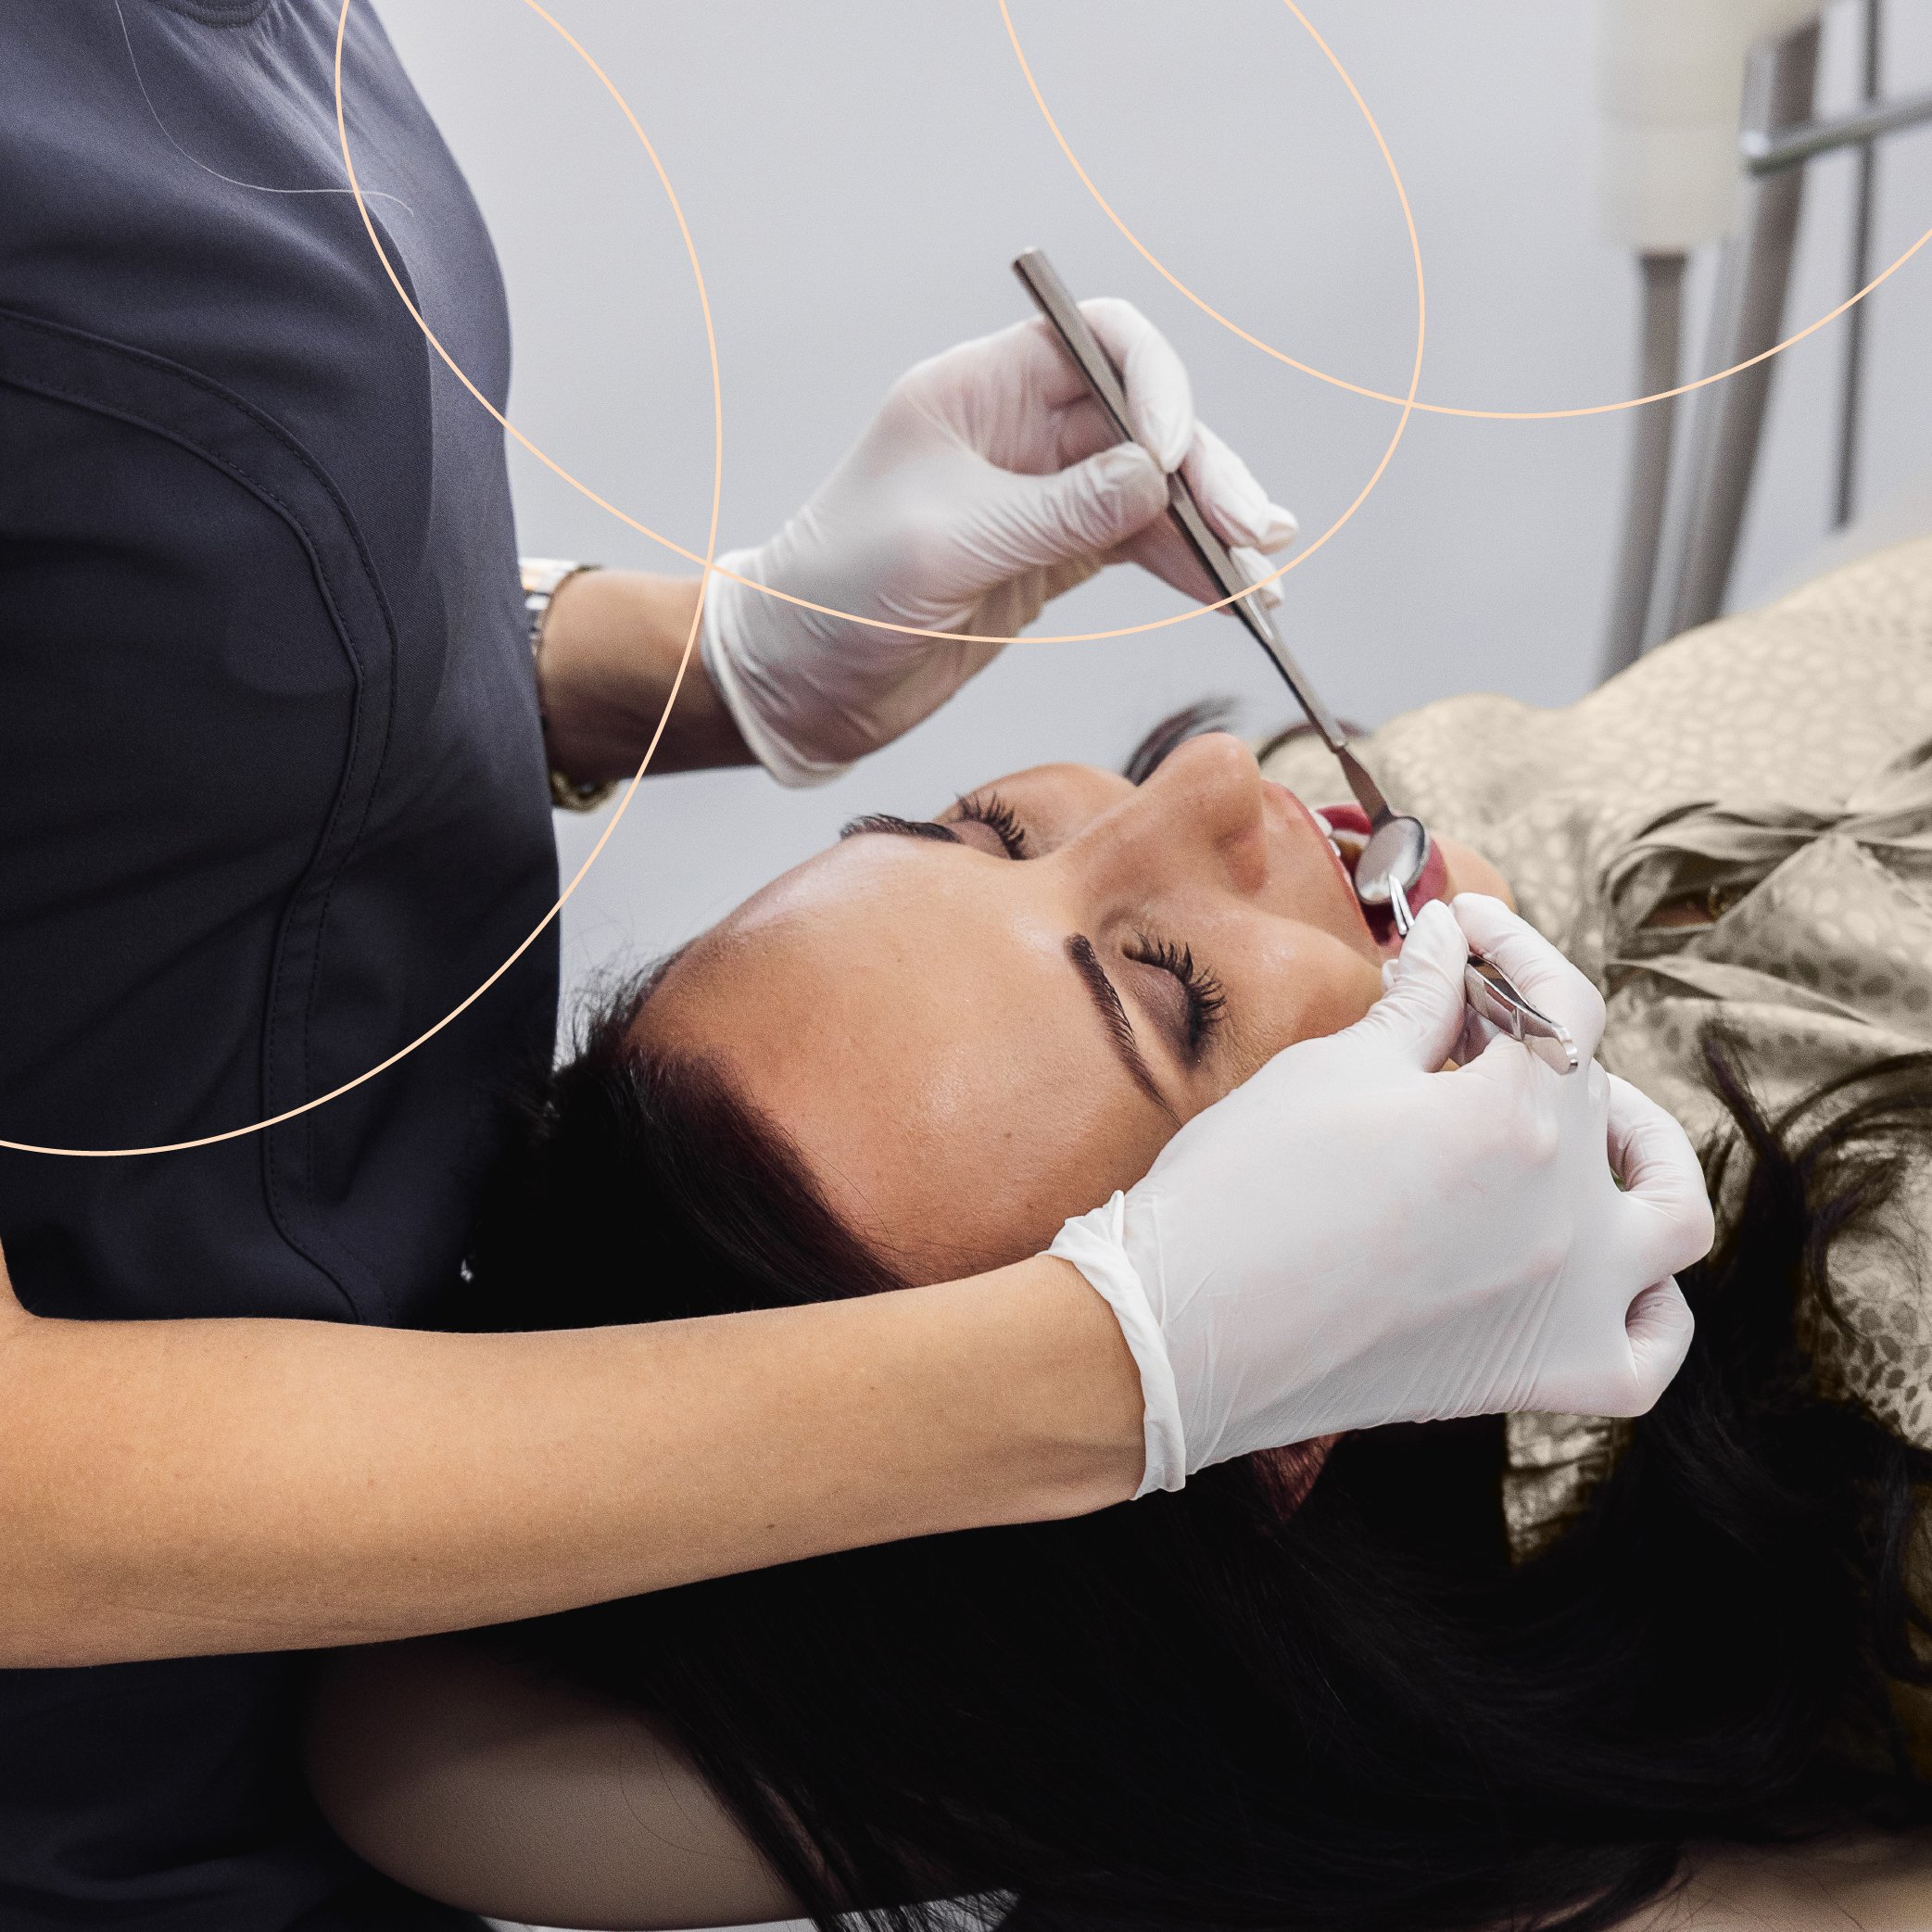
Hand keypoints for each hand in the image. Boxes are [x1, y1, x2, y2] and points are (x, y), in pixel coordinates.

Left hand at [699, 300, 1297, 784]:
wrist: (798, 682)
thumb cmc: (838, 595)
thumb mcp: (947, 546)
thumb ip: (1055, 511)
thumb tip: (1158, 476)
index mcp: (979, 389)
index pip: (1100, 342)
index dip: (1156, 386)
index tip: (1174, 456)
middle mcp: (1018, 429)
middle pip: (1146, 419)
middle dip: (1207, 470)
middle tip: (1258, 533)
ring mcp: (1042, 494)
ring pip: (1155, 488)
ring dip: (1214, 528)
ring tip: (1265, 580)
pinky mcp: (1053, 556)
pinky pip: (1141, 545)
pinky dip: (1189, 567)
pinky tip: (1231, 595)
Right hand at [1050, 896, 1711, 1492]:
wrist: (1181, 1331)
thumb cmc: (1241, 1189)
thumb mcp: (1332, 1069)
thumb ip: (1418, 1002)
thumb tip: (1448, 943)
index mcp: (1514, 1115)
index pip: (1556, 1000)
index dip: (1511, 943)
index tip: (1465, 925)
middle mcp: (1566, 1209)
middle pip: (1593, 1092)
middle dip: (1531, 1038)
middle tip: (1463, 1026)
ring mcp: (1568, 1301)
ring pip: (1673, 1216)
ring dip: (1650, 1155)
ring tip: (1595, 1130)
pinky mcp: (1540, 1376)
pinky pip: (1648, 1352)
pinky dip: (1650, 1307)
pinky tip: (1615, 1274)